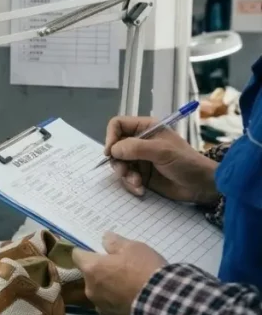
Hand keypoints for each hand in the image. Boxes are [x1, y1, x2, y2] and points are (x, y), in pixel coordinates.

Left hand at [72, 233, 166, 314]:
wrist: (163, 305)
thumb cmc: (145, 271)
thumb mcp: (133, 248)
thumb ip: (115, 242)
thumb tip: (104, 238)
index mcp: (91, 269)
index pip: (77, 256)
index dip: (86, 252)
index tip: (96, 251)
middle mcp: (90, 289)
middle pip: (90, 276)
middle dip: (101, 272)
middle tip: (120, 269)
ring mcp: (101, 307)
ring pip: (100, 293)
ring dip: (109, 289)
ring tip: (129, 288)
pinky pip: (112, 308)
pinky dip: (119, 304)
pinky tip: (134, 301)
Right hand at [104, 116, 219, 205]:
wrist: (202, 186)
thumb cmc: (185, 162)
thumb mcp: (161, 151)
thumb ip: (136, 148)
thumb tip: (113, 150)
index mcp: (145, 128)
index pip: (118, 125)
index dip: (111, 137)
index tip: (111, 152)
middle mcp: (140, 142)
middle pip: (115, 147)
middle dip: (118, 161)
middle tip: (124, 171)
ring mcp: (140, 159)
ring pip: (118, 164)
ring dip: (125, 175)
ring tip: (137, 182)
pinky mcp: (141, 175)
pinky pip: (126, 178)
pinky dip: (130, 184)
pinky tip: (141, 189)